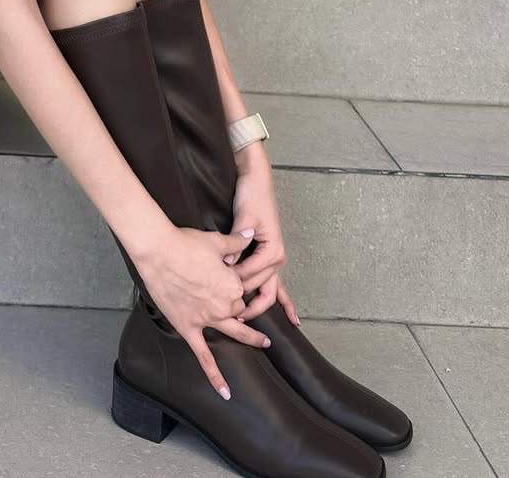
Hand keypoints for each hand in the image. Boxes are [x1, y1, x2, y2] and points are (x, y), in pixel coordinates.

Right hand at [133, 226, 272, 398]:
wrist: (158, 251)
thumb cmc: (185, 243)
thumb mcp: (216, 240)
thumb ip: (236, 241)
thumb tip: (249, 234)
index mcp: (233, 284)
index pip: (245, 287)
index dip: (240, 279)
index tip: (233, 271)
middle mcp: (224, 304)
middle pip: (239, 307)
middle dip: (238, 301)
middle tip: (237, 296)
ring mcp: (207, 319)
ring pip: (234, 331)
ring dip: (250, 337)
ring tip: (263, 343)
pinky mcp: (189, 328)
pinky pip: (205, 356)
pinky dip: (216, 375)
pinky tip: (225, 391)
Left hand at [223, 145, 291, 318]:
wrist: (257, 182)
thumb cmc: (251, 198)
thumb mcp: (242, 219)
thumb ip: (235, 243)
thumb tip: (226, 264)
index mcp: (273, 251)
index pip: (249, 276)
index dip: (232, 283)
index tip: (214, 286)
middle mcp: (277, 259)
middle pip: (259, 289)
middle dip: (242, 301)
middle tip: (225, 313)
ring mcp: (275, 259)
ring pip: (269, 291)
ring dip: (259, 307)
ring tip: (248, 326)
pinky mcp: (270, 257)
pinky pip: (277, 284)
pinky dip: (285, 302)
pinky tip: (293, 319)